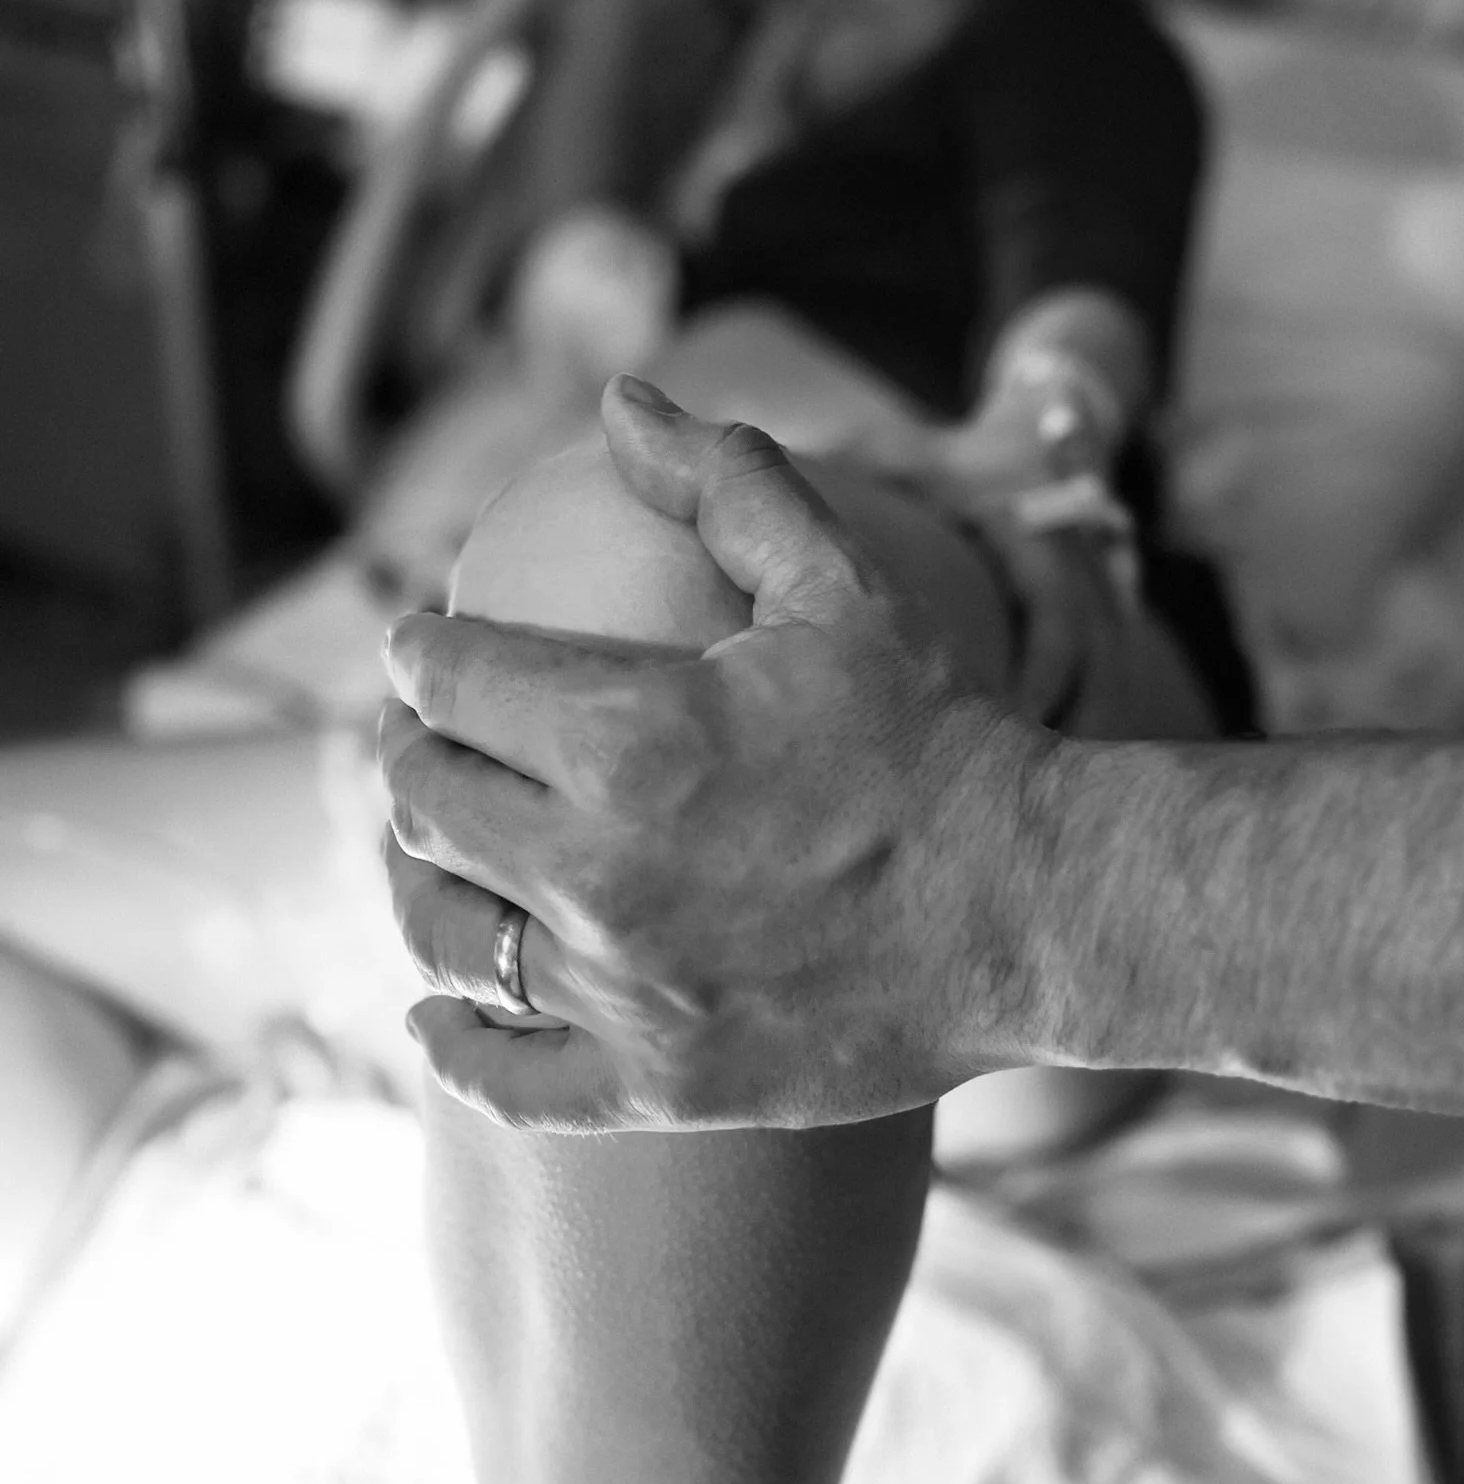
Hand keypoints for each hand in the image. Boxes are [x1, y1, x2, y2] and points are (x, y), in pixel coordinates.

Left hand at [380, 383, 1066, 1131]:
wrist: (1034, 908)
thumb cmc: (935, 739)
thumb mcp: (840, 587)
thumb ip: (724, 485)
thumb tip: (624, 398)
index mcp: (628, 737)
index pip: (448, 683)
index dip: (418, 654)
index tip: (421, 651)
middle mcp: (598, 870)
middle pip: (425, 803)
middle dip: (407, 754)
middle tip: (425, 738)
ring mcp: (622, 991)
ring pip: (445, 934)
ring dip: (416, 880)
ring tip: (433, 853)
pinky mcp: (657, 1085)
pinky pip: (505, 1081)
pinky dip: (454, 1048)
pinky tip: (437, 1018)